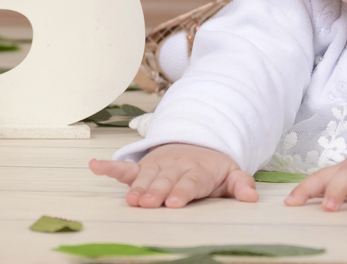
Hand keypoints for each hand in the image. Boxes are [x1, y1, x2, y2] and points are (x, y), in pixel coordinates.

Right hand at [89, 143, 258, 208]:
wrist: (198, 142)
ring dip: (137, 188)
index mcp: (197, 170)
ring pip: (145, 177)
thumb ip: (240, 185)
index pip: (190, 182)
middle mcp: (175, 166)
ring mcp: (157, 165)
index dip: (182, 191)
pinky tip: (95, 166)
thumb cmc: (214, 167)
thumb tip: (251, 197)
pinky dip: (109, 166)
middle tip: (149, 203)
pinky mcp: (143, 166)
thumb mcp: (232, 173)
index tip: (174, 202)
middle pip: (165, 181)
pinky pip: (125, 166)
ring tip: (130, 200)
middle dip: (156, 192)